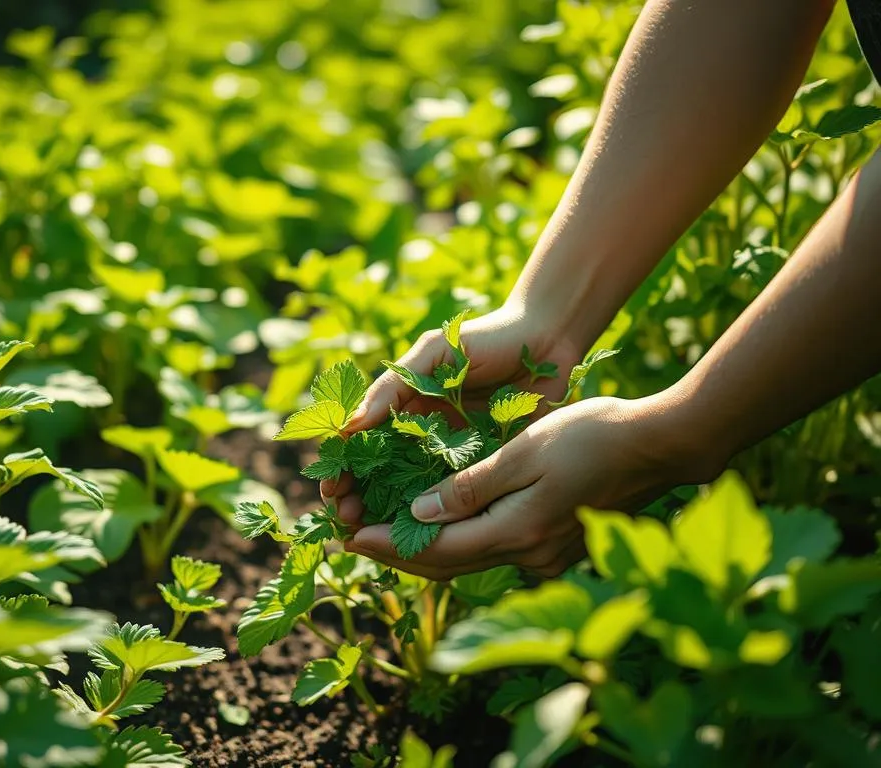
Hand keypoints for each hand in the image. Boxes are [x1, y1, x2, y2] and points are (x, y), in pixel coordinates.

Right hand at [322, 303, 581, 527]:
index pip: (359, 445)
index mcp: (402, 408)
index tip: (332, 490)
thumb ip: (394, 385)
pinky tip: (422, 536)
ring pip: (412, 495)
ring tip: (375, 536)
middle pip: (378, 477)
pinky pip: (458, 499)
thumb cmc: (486, 337)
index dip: (341, 468)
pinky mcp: (486, 468)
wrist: (549, 338)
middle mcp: (421, 436)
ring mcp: (452, 455)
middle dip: (358, 501)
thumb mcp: (435, 352)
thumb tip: (350, 426)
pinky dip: (438, 518)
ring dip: (389, 517)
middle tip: (348, 522)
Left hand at [341, 394, 719, 579]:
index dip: (387, 545)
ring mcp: (545, 556)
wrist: (659, 446)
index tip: (347, 535)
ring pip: (469, 561)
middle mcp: (528, 556)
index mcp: (516, 532)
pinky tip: (438, 527)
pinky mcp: (556, 546)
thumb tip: (418, 516)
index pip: (435, 550)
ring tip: (383, 534)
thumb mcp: (524, 452)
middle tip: (352, 538)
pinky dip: (458, 542)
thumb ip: (471, 488)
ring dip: (425, 551)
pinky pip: (492, 550)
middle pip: (447, 565)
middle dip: (396, 555)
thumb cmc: (592, 436)